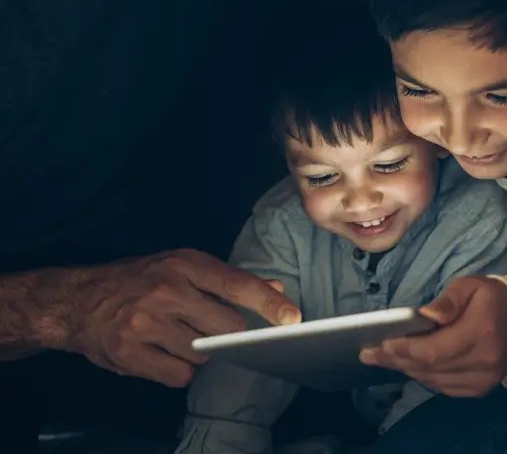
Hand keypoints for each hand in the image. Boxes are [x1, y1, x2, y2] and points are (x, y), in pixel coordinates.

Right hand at [56, 249, 299, 386]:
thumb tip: (276, 290)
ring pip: (203, 354)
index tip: (292, 318)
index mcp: (184, 265)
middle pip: (226, 327)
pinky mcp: (130, 354)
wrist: (79, 300)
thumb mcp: (182, 266)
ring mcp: (146, 324)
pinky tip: (164, 354)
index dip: (268, 303)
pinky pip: (178, 375)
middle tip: (207, 325)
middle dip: (226, 332)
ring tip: (178, 336)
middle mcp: (166, 292)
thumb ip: (228, 280)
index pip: (237, 285)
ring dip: (200, 352)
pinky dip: (179, 370)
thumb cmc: (141, 279)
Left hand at [360, 276, 506, 396]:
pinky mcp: (481, 389)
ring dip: (407, 369)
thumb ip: (447, 300)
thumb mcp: (469, 286)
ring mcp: (483, 380)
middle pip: (430, 368)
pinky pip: (443, 387)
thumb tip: (426, 315)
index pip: (434, 350)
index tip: (379, 344)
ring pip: (434, 380)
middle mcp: (484, 361)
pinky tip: (409, 365)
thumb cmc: (490, 298)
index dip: (404, 349)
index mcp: (481, 331)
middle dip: (397, 359)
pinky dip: (424, 376)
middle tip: (370, 353)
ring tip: (384, 358)